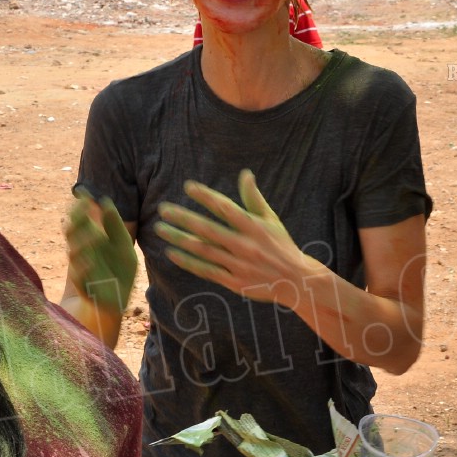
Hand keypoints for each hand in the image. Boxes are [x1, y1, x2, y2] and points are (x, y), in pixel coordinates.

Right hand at [65, 191, 135, 315]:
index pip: (81, 218)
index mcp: (92, 237)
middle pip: (72, 230)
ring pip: (73, 251)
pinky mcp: (82, 284)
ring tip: (95, 235)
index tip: (85, 193)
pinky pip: (78, 276)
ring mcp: (80, 266)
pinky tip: (90, 262)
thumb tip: (105, 200)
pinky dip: (82, 268)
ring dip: (82, 243)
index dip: (80, 205)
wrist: (116, 301)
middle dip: (77, 220)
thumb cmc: (120, 271)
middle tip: (85, 208)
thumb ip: (116, 225)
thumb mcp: (123, 246)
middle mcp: (83, 249)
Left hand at [154, 169, 319, 306]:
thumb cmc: (280, 245)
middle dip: (183, 218)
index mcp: (254, 226)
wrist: (295, 280)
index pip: (225, 207)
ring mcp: (238, 264)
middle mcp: (244, 244)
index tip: (188, 186)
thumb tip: (245, 174)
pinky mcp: (234, 282)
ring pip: (203, 250)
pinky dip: (188, 262)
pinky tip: (172, 253)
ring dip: (179, 239)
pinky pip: (206, 271)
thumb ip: (254, 198)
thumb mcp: (271, 220)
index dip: (206, 196)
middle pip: (208, 229)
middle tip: (163, 209)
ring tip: (160, 228)